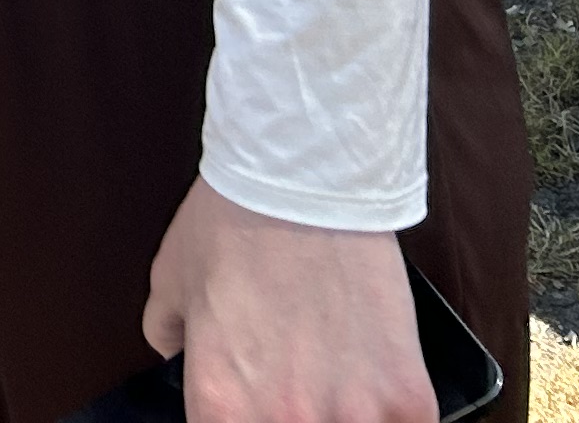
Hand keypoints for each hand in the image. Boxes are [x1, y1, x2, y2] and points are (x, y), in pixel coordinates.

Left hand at [142, 182, 433, 422]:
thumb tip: (176, 360)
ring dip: (345, 415)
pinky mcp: (408, 400)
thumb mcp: (171, 282)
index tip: (251, 409)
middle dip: (293, 417)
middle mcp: (285, 420)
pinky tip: (378, 385)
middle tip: (298, 386)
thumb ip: (169, 339)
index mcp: (220, 405)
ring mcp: (353, 416)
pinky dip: (392, 412)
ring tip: (337, 382)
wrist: (302, 179)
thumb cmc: (233, 224)